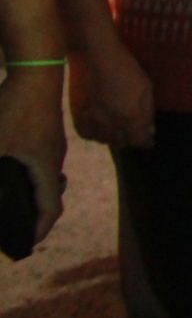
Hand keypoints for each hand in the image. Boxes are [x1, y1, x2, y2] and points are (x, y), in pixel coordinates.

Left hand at [0, 67, 65, 243]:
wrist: (37, 70)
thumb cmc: (14, 108)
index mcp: (44, 166)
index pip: (50, 209)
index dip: (39, 231)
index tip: (25, 247)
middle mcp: (54, 159)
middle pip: (51, 197)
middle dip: (34, 218)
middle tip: (14, 230)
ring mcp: (52, 145)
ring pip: (47, 180)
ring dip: (33, 197)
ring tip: (12, 206)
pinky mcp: (46, 134)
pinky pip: (42, 165)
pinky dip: (30, 179)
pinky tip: (10, 173)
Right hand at [70, 40, 153, 149]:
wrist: (95, 57)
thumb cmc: (126, 69)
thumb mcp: (146, 88)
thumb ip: (147, 112)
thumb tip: (149, 130)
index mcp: (130, 117)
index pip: (139, 141)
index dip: (145, 142)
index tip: (148, 140)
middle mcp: (111, 124)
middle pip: (122, 144)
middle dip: (130, 139)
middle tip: (133, 130)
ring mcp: (92, 122)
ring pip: (105, 141)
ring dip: (113, 137)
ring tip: (117, 126)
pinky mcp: (78, 117)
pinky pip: (88, 135)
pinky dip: (96, 133)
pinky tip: (101, 125)